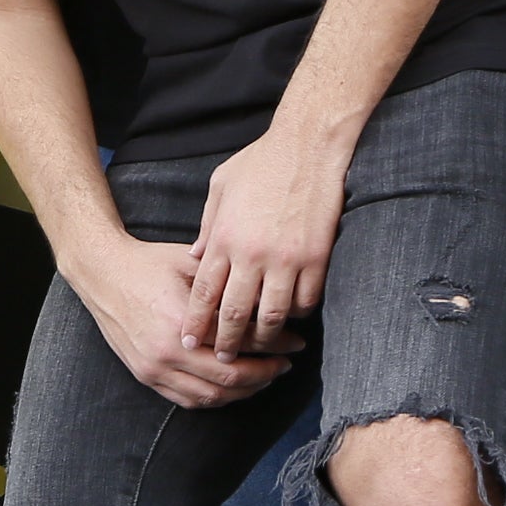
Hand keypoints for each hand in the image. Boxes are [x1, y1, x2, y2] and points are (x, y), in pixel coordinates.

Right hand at [66, 228, 293, 407]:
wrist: (102, 273)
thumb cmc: (149, 263)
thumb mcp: (191, 264)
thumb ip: (227, 287)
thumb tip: (270, 303)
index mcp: (181, 320)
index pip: (240, 342)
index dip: (274, 344)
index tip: (296, 341)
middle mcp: (167, 351)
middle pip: (230, 377)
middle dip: (265, 374)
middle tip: (287, 364)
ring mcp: (153, 368)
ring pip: (211, 396)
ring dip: (243, 391)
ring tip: (265, 377)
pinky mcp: (145, 376)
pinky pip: (187, 400)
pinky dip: (215, 399)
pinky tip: (233, 387)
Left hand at [187, 125, 345, 359]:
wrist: (308, 145)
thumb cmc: (262, 161)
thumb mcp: (221, 187)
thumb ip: (208, 225)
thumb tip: (196, 257)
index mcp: (224, 238)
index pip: (204, 293)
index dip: (196, 323)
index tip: (189, 341)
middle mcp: (251, 255)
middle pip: (234, 314)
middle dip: (226, 343)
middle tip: (222, 360)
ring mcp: (286, 259)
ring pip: (272, 316)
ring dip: (264, 338)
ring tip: (258, 349)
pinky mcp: (316, 258)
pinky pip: (306, 301)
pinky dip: (298, 314)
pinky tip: (293, 317)